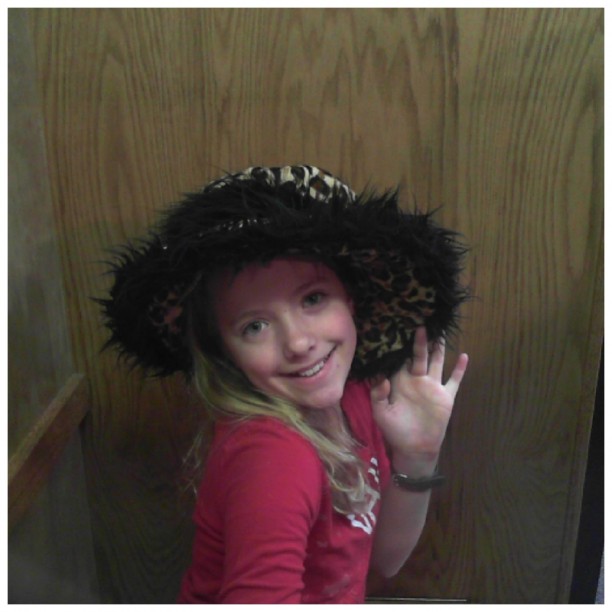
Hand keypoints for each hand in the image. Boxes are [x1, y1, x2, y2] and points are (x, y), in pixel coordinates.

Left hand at [370, 326, 467, 464]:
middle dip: (420, 340)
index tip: (399, 329)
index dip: (400, 346)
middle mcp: (417, 379)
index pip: (400, 359)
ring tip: (441, 331)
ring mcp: (433, 386)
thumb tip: (381, 377)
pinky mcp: (446, 396)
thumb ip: (378, 394)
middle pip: (420, 355)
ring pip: (437, 361)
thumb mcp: (381, 412)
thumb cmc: (395, 430)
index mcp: (400, 381)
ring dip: (440, 348)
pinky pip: (454, 380)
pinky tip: (465, 356)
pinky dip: (460, 369)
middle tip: (421, 321)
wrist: (415, 448)